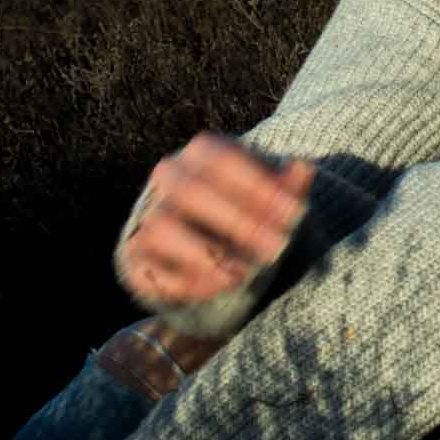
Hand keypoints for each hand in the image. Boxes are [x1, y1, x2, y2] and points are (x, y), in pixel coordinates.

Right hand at [117, 132, 314, 311]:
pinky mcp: (134, 256)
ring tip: (244, 273)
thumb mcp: (273, 197)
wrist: (204, 244)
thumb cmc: (247, 210)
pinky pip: (152, 268)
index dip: (260, 186)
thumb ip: (288, 186)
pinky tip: (223, 286)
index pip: (224, 161)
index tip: (294, 213)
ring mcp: (146, 214)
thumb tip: (304, 169)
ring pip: (163, 228)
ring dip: (208, 253)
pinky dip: (189, 282)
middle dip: (239, 222)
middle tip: (278, 247)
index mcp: (202, 152)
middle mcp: (168, 177)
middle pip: (193, 192)